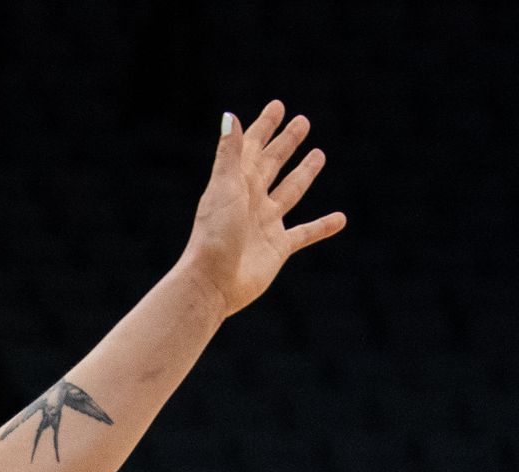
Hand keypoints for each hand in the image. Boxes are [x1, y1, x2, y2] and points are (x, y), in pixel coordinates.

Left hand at [180, 100, 346, 317]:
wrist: (213, 282)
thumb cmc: (213, 235)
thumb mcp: (223, 189)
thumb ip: (230, 154)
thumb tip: (231, 115)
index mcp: (236, 184)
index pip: (253, 147)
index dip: (265, 126)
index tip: (278, 105)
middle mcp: (251, 200)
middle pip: (273, 164)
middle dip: (286, 142)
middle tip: (303, 121)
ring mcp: (265, 224)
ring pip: (290, 191)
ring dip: (304, 173)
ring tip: (319, 155)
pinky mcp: (278, 247)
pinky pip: (306, 234)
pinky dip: (322, 226)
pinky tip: (340, 218)